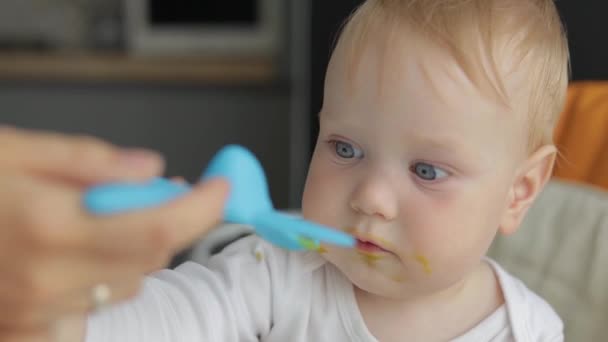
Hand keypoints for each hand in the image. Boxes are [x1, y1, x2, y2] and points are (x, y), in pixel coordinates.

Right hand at [0, 127, 228, 340]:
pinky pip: (97, 305)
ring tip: (99, 218)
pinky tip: (77, 254)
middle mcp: (47, 278)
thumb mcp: (11, 153)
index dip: (201, 208)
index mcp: (48, 225)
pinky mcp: (28, 328)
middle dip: (170, 221)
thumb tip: (149, 169)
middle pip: (151, 256)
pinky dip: (105, 276)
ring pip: (129, 283)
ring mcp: (38, 310)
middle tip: (157, 192)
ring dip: (135, 249)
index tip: (218, 188)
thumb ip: (86, 160)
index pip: (157, 226)